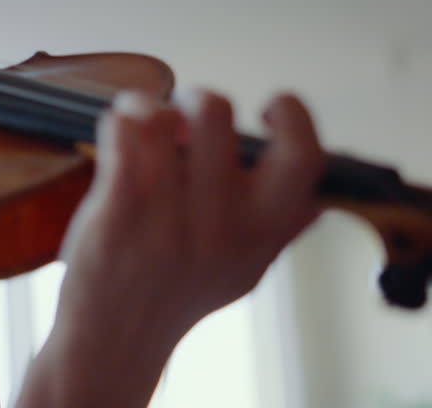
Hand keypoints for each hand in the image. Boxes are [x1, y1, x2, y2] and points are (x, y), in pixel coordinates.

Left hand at [57, 88, 324, 345]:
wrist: (117, 337)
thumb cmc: (179, 293)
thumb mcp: (246, 268)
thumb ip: (280, 229)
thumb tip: (317, 194)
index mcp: (263, 230)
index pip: (303, 156)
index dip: (292, 116)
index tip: (267, 110)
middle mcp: (222, 222)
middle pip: (214, 112)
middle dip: (194, 98)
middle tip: (183, 116)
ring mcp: (168, 216)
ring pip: (159, 116)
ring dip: (146, 107)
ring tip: (143, 125)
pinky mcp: (119, 210)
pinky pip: (121, 132)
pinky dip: (119, 119)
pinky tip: (118, 135)